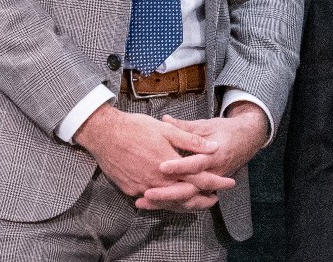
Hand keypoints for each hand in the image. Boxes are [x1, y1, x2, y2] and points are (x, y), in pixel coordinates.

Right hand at [74, 104, 224, 206]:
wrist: (104, 135)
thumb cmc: (136, 128)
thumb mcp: (166, 130)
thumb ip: (191, 141)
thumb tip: (213, 147)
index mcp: (169, 165)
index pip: (198, 179)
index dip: (216, 182)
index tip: (229, 183)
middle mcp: (157, 181)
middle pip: (185, 196)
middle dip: (203, 199)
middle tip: (215, 199)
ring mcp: (142, 187)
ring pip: (168, 201)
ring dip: (185, 203)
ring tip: (198, 202)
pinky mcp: (130, 189)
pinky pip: (152, 200)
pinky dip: (164, 201)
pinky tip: (171, 199)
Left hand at [138, 101, 268, 210]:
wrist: (248, 139)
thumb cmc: (226, 130)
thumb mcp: (207, 125)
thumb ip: (185, 127)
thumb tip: (164, 120)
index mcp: (216, 154)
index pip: (196, 164)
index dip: (179, 167)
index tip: (161, 166)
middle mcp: (215, 173)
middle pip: (191, 190)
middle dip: (168, 194)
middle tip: (146, 193)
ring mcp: (212, 184)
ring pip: (189, 200)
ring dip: (166, 203)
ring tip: (143, 202)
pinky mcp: (208, 190)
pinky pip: (190, 202)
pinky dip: (173, 205)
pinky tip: (155, 205)